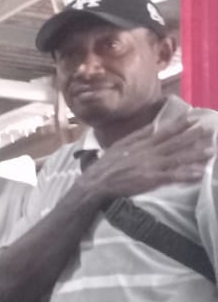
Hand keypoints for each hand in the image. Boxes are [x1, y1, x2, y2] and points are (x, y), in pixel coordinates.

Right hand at [82, 115, 213, 200]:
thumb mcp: (120, 145)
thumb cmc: (106, 166)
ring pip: (177, 159)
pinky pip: (172, 176)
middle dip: (193, 136)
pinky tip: (199, 174)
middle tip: (209, 130)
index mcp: (141, 143)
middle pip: (174, 143)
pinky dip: (186, 175)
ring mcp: (150, 166)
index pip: (163, 131)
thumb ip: (138, 135)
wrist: (95, 183)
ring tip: (210, 151)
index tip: (193, 118)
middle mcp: (148, 152)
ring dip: (194, 155)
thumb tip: (154, 125)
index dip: (179, 125)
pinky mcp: (150, 180)